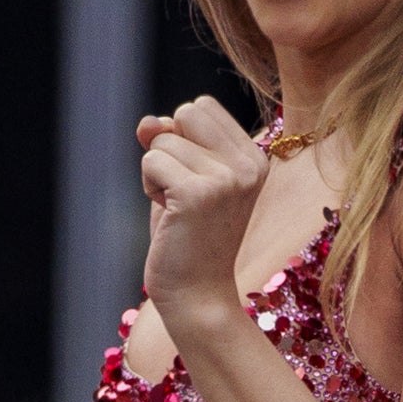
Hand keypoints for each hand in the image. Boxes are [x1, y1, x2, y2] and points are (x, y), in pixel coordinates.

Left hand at [136, 95, 267, 339]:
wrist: (198, 295)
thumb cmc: (189, 238)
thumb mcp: (183, 179)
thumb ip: (170, 141)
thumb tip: (147, 122)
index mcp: (255, 158)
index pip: (202, 106)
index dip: (183, 137)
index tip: (195, 180)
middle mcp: (248, 165)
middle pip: (185, 113)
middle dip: (170, 148)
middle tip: (184, 193)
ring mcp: (227, 179)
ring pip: (163, 140)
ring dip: (157, 175)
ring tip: (179, 211)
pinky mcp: (198, 193)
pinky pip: (151, 161)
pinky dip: (149, 187)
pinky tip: (170, 216)